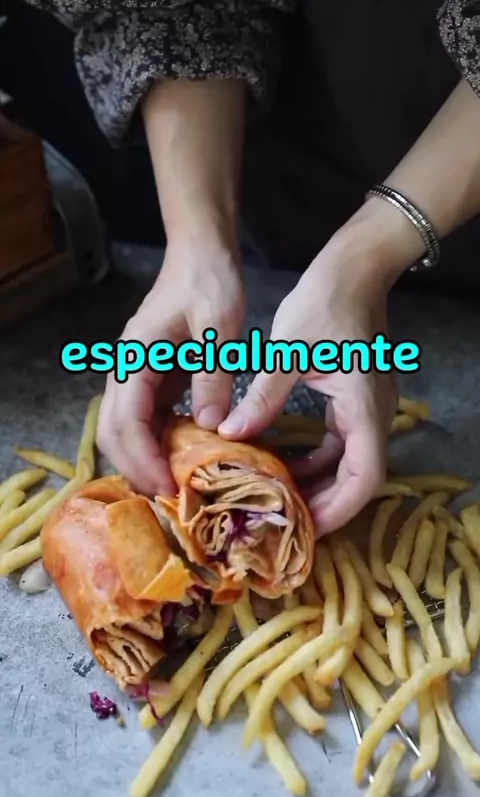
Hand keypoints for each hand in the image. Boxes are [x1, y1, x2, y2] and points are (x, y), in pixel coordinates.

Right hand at [98, 242, 244, 494]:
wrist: (201, 254)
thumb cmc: (209, 282)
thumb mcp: (219, 326)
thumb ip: (213, 377)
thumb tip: (212, 429)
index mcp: (136, 357)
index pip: (126, 420)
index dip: (144, 459)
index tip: (169, 487)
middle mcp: (127, 370)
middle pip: (113, 431)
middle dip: (137, 468)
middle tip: (172, 499)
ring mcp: (138, 375)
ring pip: (125, 429)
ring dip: (144, 459)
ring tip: (176, 486)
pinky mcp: (153, 378)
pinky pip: (146, 420)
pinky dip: (158, 443)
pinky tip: (184, 458)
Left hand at [219, 232, 397, 534]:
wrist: (354, 268)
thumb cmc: (326, 301)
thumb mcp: (288, 350)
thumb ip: (263, 396)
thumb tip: (230, 434)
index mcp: (364, 406)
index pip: (365, 477)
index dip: (339, 509)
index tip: (306, 528)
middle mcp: (374, 413)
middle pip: (360, 478)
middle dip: (326, 505)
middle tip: (284, 523)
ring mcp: (367, 407)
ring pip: (351, 463)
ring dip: (320, 485)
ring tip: (279, 501)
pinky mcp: (355, 400)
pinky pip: (340, 443)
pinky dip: (316, 460)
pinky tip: (284, 465)